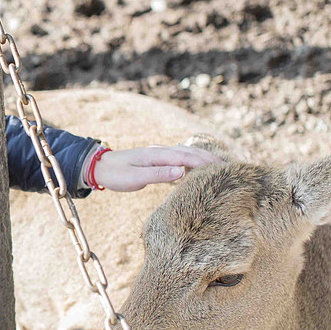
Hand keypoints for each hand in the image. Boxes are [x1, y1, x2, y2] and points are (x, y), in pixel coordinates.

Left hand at [93, 145, 222, 191]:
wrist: (99, 167)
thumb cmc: (116, 174)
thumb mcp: (135, 178)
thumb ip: (158, 175)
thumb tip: (181, 172)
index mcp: (158, 155)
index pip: (189, 157)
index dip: (208, 163)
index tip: (225, 170)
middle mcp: (162, 152)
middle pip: (192, 153)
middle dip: (211, 161)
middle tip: (231, 171)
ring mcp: (160, 155)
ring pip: (187, 155)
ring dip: (204, 161)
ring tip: (220, 172)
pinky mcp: (158, 162)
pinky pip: (180, 161)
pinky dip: (193, 165)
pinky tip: (199, 174)